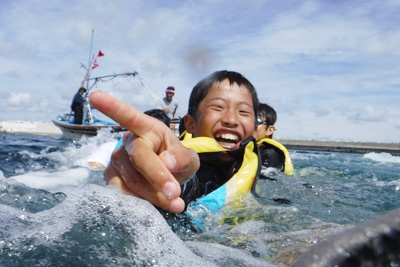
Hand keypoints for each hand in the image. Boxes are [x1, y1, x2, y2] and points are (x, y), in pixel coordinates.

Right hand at [89, 91, 198, 212]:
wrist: (169, 180)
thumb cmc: (177, 162)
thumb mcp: (188, 159)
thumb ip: (182, 158)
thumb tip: (167, 162)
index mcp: (147, 128)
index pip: (129, 115)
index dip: (112, 106)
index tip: (95, 96)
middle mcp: (128, 142)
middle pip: (139, 157)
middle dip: (158, 176)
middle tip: (175, 194)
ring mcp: (117, 162)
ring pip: (133, 180)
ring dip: (155, 195)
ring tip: (174, 202)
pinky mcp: (112, 180)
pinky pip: (124, 194)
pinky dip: (142, 203)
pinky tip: (156, 205)